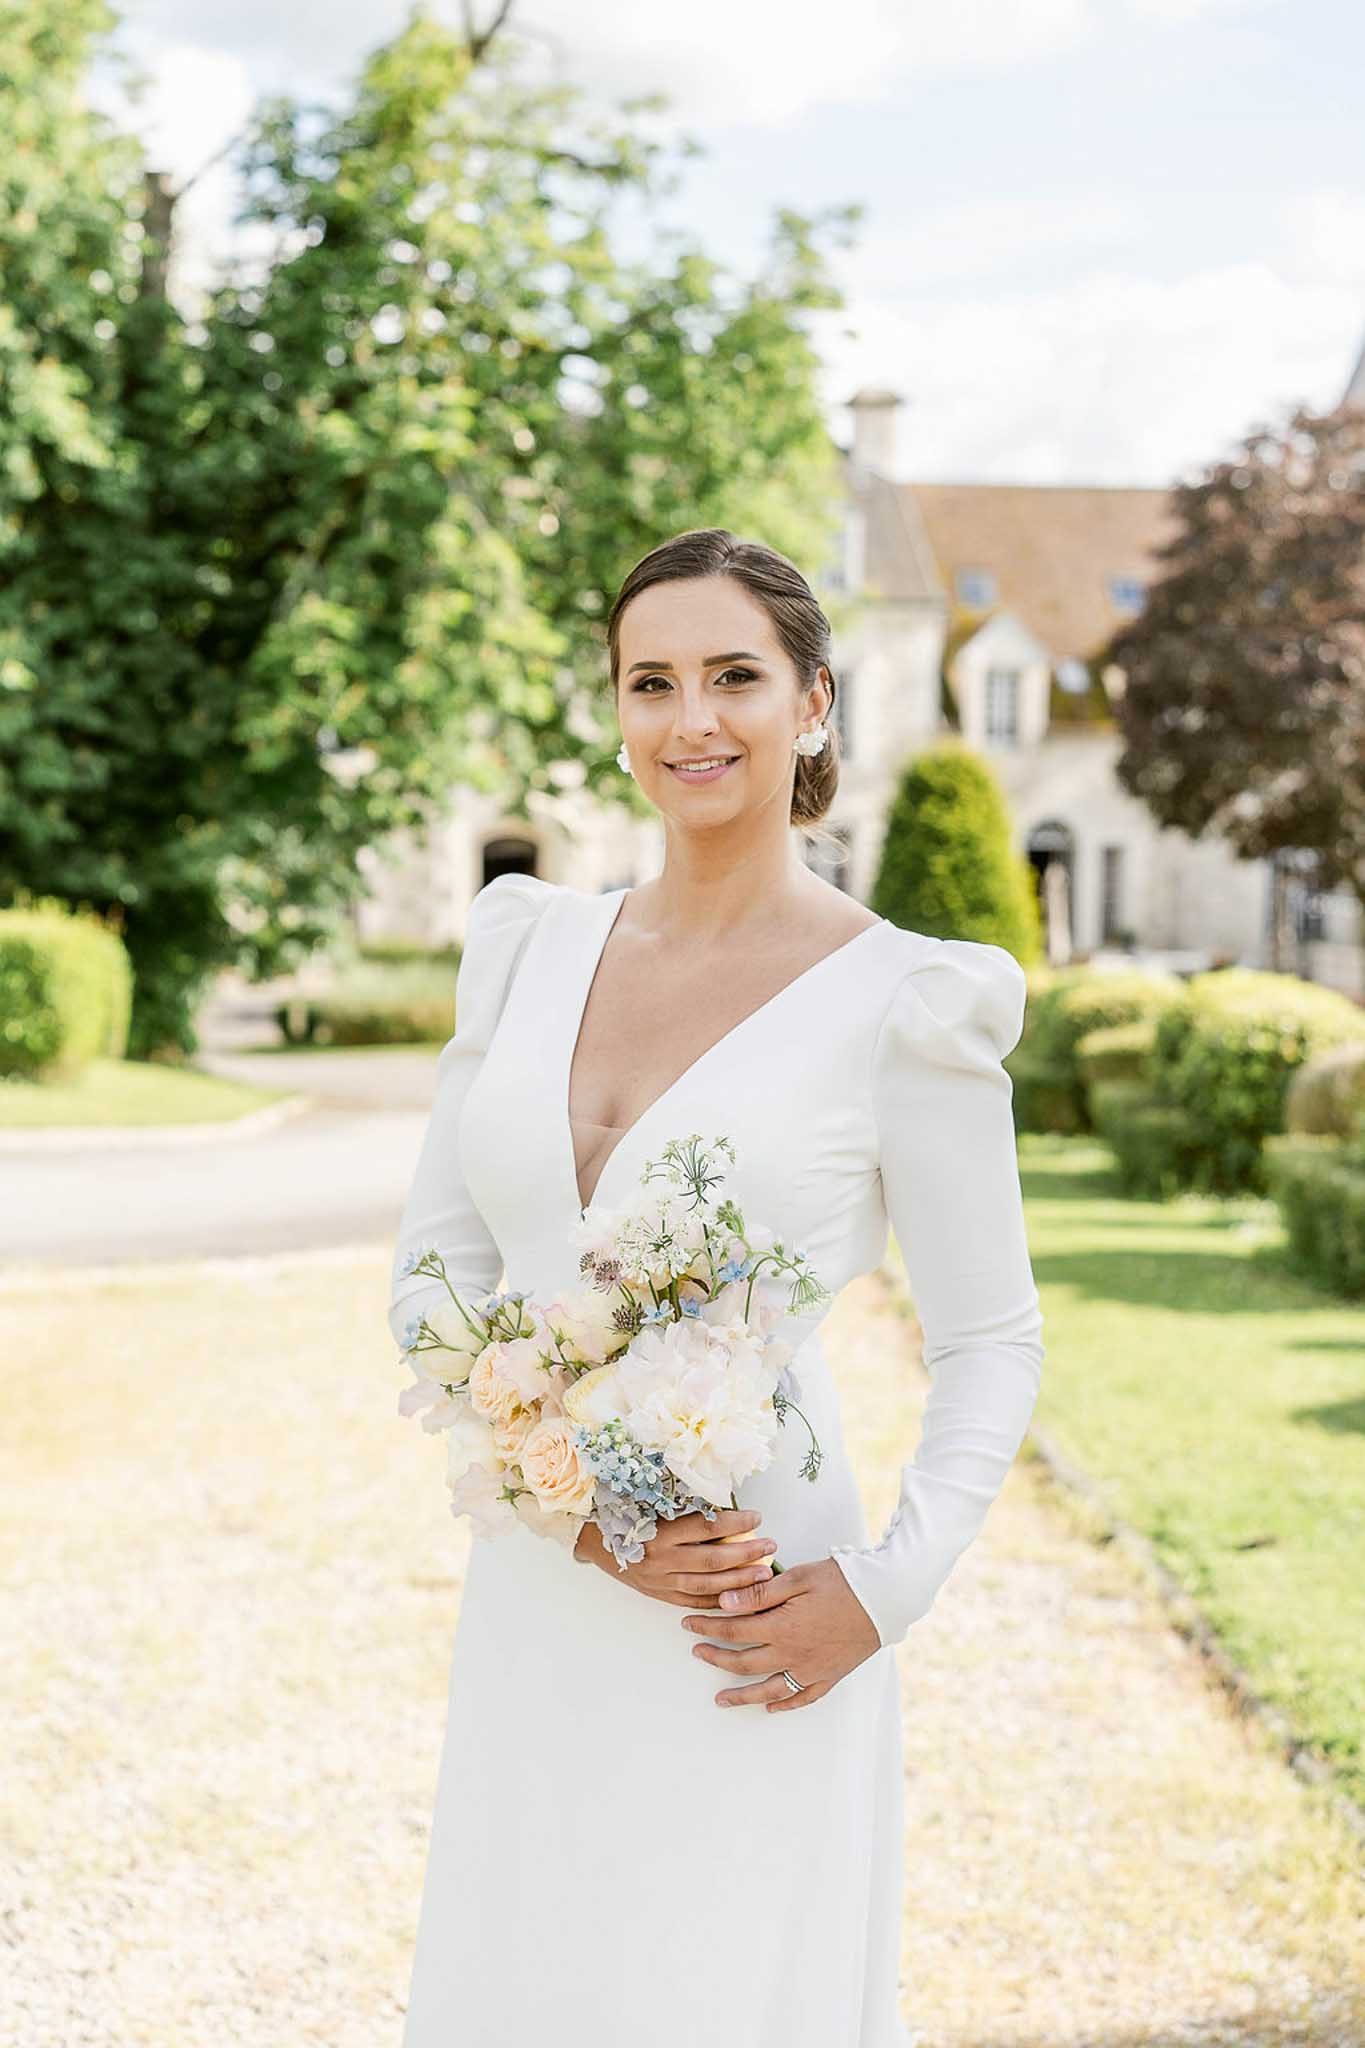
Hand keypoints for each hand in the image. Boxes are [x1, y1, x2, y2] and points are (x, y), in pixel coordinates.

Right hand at [574, 1506, 778, 1609]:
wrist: (594, 1540)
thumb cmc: (626, 1513)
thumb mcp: (652, 1502)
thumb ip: (686, 1506)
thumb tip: (727, 1504)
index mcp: (659, 1531)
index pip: (706, 1527)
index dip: (735, 1523)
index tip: (757, 1517)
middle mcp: (660, 1559)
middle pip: (713, 1560)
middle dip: (746, 1554)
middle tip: (770, 1545)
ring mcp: (660, 1581)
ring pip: (708, 1585)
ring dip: (740, 1580)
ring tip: (764, 1572)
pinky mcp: (659, 1595)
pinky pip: (694, 1601)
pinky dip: (719, 1600)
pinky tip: (740, 1595)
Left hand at [680, 1556, 880, 1710]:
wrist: (885, 1598)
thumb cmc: (842, 1581)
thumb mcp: (797, 1577)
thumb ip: (759, 1594)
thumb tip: (724, 1603)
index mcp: (781, 1628)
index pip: (733, 1631)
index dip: (707, 1628)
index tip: (689, 1624)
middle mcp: (792, 1655)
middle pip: (744, 1663)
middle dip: (716, 1658)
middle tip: (697, 1652)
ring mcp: (811, 1670)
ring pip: (768, 1690)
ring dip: (741, 1695)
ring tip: (721, 1699)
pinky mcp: (829, 1676)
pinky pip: (801, 1697)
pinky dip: (783, 1705)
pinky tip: (770, 1706)